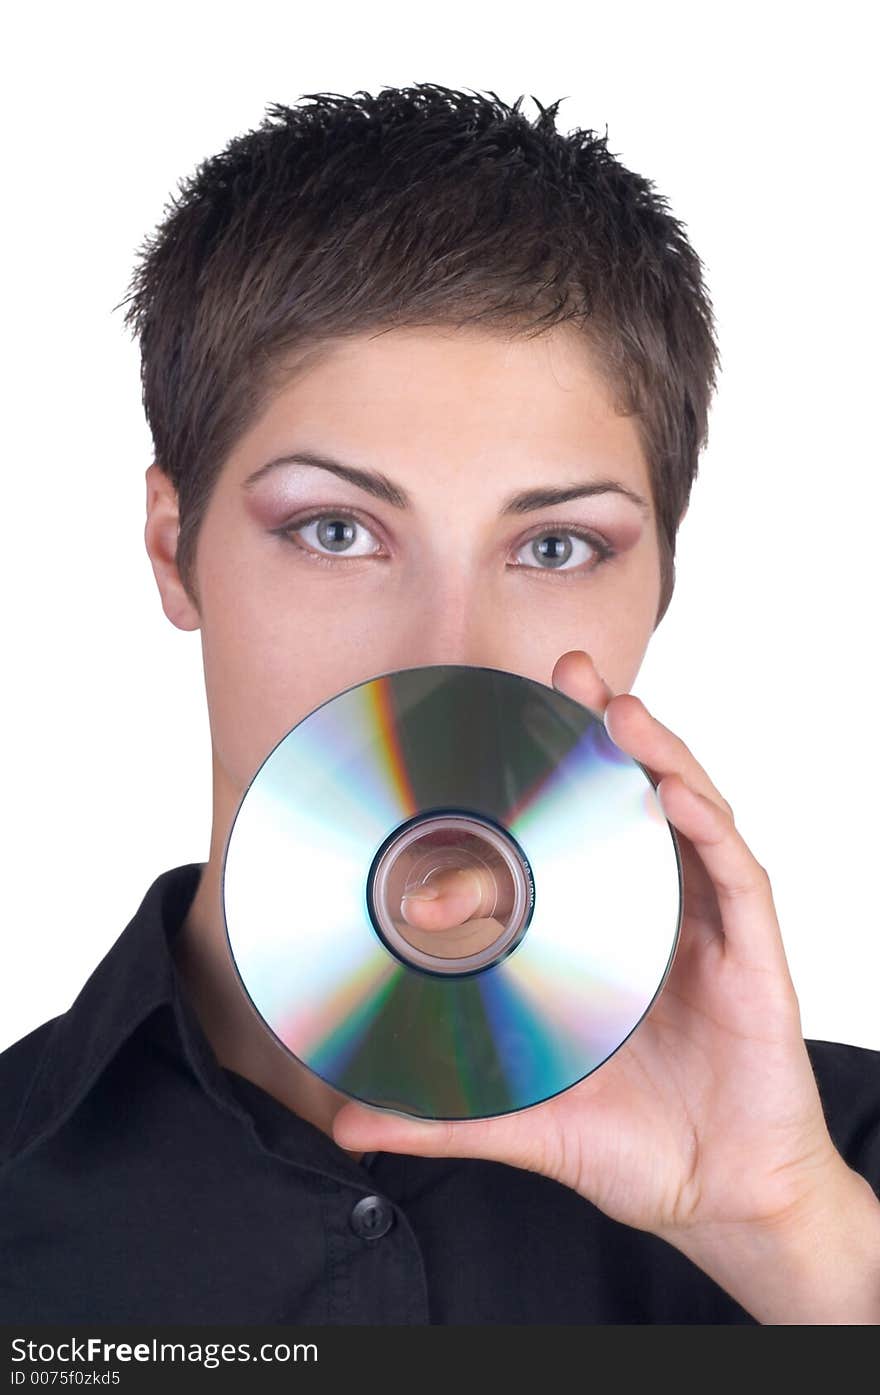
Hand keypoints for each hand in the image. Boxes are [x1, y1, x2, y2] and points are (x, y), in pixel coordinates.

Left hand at [332, 650, 846, 1251]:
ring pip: (692, 813)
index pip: (587, 829)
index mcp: (613, 932)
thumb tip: (347, 1122)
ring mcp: (711, 927)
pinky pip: (735, 873)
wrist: (717, 1200)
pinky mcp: (753, 954)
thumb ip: (440, 1111)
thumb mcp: (523, 1113)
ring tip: (614, 710)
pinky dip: (706, 825)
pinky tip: (671, 792)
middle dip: (607, 728)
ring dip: (657, 753)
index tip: (511, 718)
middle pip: (641, 796)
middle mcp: (664, 912)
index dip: (558, 770)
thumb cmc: (635, 1143)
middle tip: (565, 673)